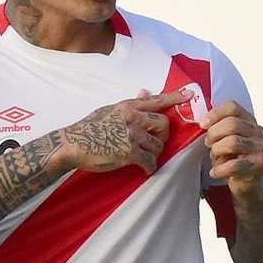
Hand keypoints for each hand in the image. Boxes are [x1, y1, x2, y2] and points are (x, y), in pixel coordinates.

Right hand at [61, 89, 193, 173]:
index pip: (157, 100)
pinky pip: (149, 161)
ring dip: (153, 153)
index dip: (175, 98)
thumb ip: (130, 104)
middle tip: (153, 143)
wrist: (72, 143)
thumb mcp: (109, 110)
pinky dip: (149, 167)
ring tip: (142, 157)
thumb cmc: (88, 127)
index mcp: (128, 106)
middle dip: (162, 136)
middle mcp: (133, 118)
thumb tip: (144, 92)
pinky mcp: (129, 152)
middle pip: (163, 124)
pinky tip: (144, 170)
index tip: (190, 95)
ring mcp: (132, 135)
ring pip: (158, 145)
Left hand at [200, 100, 262, 193]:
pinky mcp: (257, 166)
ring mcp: (259, 149)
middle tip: (208, 143)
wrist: (247, 183)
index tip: (203, 124)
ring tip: (215, 157)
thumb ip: (218, 127)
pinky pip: (234, 165)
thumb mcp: (225, 138)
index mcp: (248, 120)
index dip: (215, 114)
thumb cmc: (233, 158)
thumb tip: (203, 123)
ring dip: (217, 150)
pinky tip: (214, 172)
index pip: (232, 107)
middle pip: (232, 124)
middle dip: (214, 134)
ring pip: (233, 142)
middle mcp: (257, 132)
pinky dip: (220, 169)